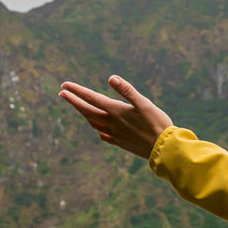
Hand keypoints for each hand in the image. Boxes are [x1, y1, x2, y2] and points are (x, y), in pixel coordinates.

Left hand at [57, 75, 173, 158]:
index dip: (77, 91)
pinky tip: (99, 130)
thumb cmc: (157, 124)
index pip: (92, 99)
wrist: (164, 149)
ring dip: (84, 115)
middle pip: (87, 112)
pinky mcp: (122, 143)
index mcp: (116, 111)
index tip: (64, 85)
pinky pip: (105, 136)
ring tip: (80, 108)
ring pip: (94, 124)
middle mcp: (112, 123)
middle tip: (62, 93)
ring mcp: (116, 135)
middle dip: (74, 102)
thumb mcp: (144, 103)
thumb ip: (127, 91)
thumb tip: (111, 78)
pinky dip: (98, 130)